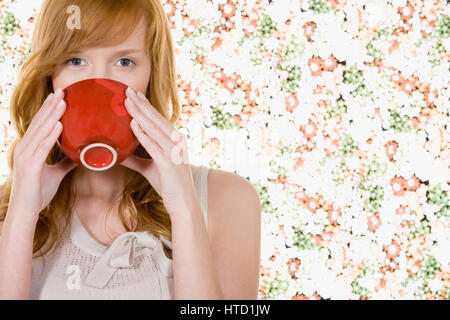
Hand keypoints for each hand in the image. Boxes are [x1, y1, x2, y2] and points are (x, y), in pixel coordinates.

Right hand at [9, 88, 78, 222]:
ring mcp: (26, 155)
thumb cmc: (38, 193)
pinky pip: (42, 146)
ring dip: (52, 115)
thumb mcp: (56, 174)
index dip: (49, 110)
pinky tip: (59, 124)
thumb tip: (80, 156)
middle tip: (61, 90)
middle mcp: (25, 148)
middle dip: (51, 106)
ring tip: (62, 101)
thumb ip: (66, 163)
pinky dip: (51, 134)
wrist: (26, 211)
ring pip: (41, 131)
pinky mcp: (30, 165)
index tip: (58, 97)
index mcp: (30, 149)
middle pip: (40, 123)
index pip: (41, 125)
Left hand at [119, 87, 197, 215]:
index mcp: (175, 140)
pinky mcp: (169, 162)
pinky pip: (153, 144)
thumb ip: (136, 160)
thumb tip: (118, 155)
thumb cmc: (169, 185)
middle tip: (127, 90)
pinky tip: (133, 123)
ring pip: (153, 127)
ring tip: (127, 101)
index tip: (134, 95)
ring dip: (139, 113)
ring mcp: (174, 151)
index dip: (146, 106)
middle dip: (140, 104)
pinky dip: (143, 133)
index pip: (158, 119)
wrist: (183, 203)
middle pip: (155, 119)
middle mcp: (177, 141)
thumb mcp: (149, 169)